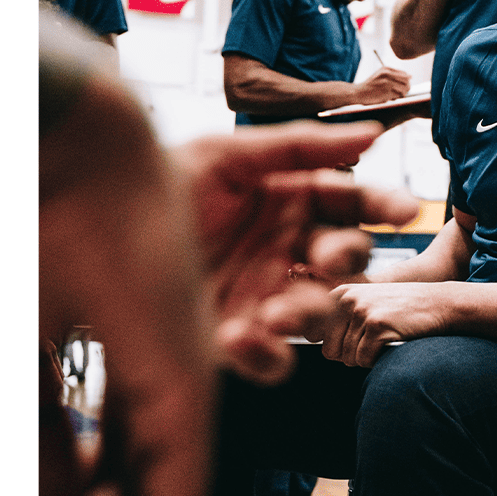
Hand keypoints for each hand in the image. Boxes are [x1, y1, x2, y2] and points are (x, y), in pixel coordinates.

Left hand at [171, 122, 418, 383]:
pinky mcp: (237, 342)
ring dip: (308, 312)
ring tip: (275, 312)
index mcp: (291, 200)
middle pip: (345, 260)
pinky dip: (265, 356)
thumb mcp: (224, 154)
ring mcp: (266, 296)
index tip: (405, 209)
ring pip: (317, 313)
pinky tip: (240, 336)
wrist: (91, 230)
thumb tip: (372, 134)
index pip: (349, 202)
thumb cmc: (160, 186)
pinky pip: (272, 361)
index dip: (381, 205)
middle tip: (328, 258)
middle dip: (346, 260)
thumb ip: (301, 145)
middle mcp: (287, 250)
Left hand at [314, 280, 453, 366]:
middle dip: (348, 355)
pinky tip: (389, 345)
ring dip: (365, 358)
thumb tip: (311, 340)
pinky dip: (376, 360)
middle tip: (369, 345)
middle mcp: (346, 300)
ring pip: (348, 358)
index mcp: (339, 294)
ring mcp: (362, 312)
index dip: (332, 345)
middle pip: (329, 351)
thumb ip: (338, 318)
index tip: (350, 341)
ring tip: (382, 342)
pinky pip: (364, 360)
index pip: (313, 334)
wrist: (437, 303)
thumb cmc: (401, 308)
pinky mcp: (377, 326)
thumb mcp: (365, 302)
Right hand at [354, 67, 411, 106]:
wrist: (358, 92)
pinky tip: (387, 98)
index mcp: (386, 69)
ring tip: (392, 96)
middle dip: (406, 89)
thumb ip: (394, 74)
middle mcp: (388, 74)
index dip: (405, 82)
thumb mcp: (380, 75)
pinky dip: (394, 99)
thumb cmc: (371, 85)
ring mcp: (387, 83)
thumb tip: (410, 76)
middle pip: (407, 81)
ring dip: (400, 95)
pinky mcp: (386, 92)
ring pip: (404, 89)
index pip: (405, 74)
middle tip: (400, 93)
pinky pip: (398, 96)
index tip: (401, 86)